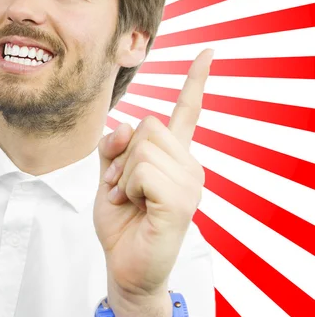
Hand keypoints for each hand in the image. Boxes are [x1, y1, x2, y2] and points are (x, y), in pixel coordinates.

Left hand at [93, 49, 213, 316]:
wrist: (124, 263)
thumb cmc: (121, 220)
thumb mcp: (109, 174)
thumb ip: (113, 146)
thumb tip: (124, 126)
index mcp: (173, 156)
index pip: (187, 111)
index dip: (196, 81)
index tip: (209, 52)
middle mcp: (188, 165)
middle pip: (146, 125)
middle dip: (121, 155)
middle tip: (120, 185)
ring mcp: (188, 183)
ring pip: (141, 148)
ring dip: (121, 174)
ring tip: (127, 197)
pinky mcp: (180, 202)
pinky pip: (142, 171)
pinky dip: (125, 187)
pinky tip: (134, 205)